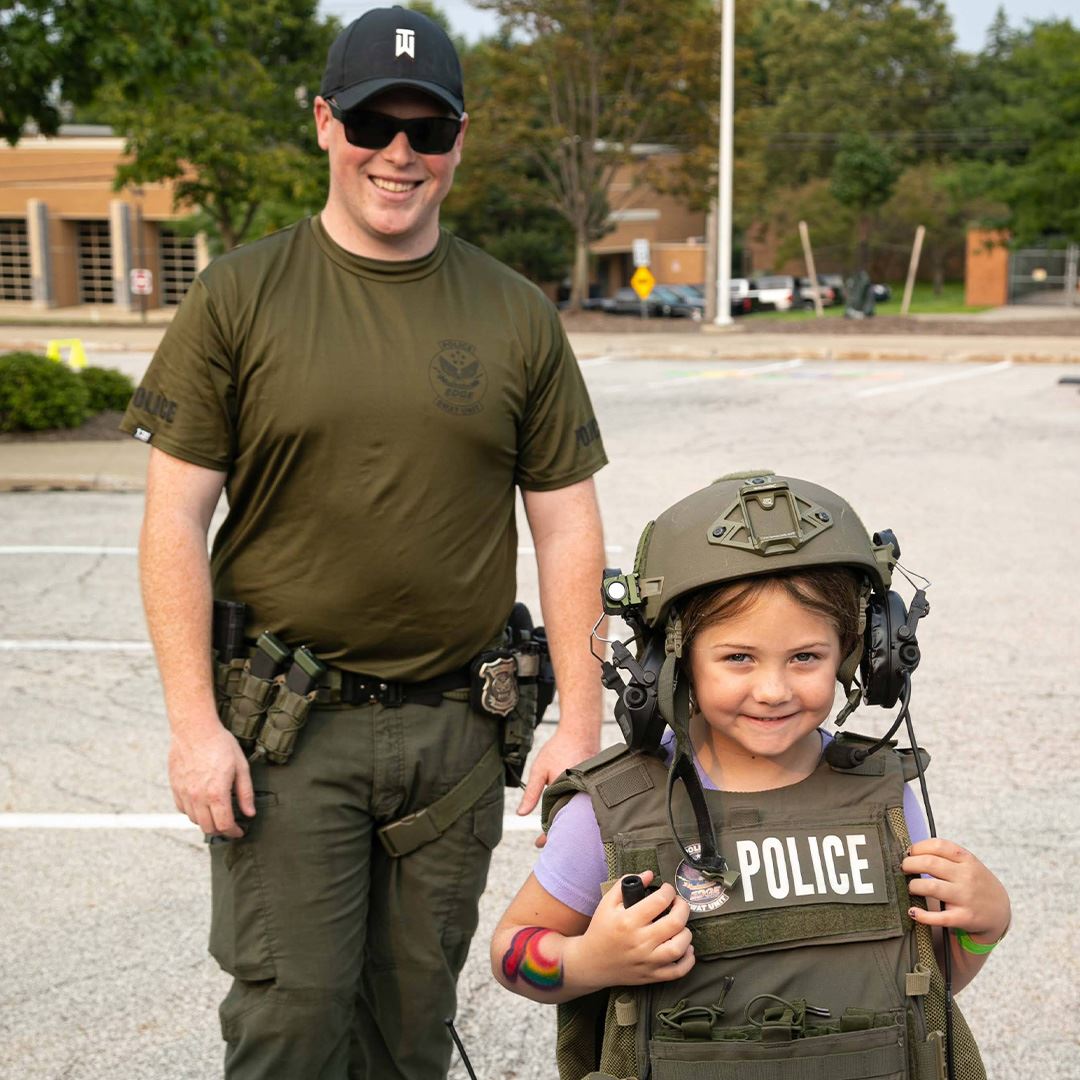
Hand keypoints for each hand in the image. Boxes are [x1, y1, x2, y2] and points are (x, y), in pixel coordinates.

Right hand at [169, 721, 254, 838]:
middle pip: (208, 827)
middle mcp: (198, 797)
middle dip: (221, 830)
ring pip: (194, 820)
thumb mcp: (241, 766)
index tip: (240, 831)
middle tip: (230, 825)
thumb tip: (250, 813)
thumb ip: (245, 793)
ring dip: (207, 821)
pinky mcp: (175, 788)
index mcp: (216, 794)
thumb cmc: (220, 744)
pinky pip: (183, 809)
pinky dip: (193, 812)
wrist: (194, 730)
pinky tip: (202, 804)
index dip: (234, 832)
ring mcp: (184, 793)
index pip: (224, 825)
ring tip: (218, 813)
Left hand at [516, 724, 600, 837]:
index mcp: (570, 794)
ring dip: (569, 822)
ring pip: (579, 815)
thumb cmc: (560, 747)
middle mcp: (583, 796)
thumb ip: (531, 793)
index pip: (560, 822)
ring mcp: (591, 792)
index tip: (539, 844)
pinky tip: (569, 814)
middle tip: (547, 842)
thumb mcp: (539, 770)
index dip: (549, 835)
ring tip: (559, 831)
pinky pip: (585, 805)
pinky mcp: (595, 787)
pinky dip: (577, 810)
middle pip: (572, 823)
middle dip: (560, 832)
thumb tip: (521, 813)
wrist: (581, 730)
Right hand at [570, 871, 694, 989]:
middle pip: (675, 923)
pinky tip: (686, 948)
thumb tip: (649, 874)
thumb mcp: (607, 903)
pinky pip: (677, 972)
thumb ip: (625, 884)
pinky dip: (688, 960)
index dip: (668, 891)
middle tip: (679, 903)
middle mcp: (639, 941)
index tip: (667, 890)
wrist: (590, 963)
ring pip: (679, 947)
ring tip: (681, 926)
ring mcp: (646, 961)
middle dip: (683, 907)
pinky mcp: (651, 976)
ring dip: (686, 933)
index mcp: (628, 921)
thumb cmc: (600, 930)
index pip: (659, 901)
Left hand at [903, 838, 1010, 941]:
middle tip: (904, 868)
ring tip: (911, 887)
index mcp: (967, 860)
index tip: (909, 852)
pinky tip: (913, 912)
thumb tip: (911, 851)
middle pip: (930, 863)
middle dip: (910, 864)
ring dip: (914, 886)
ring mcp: (966, 898)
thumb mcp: (968, 864)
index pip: (938, 846)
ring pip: (931, 887)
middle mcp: (967, 877)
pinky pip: (939, 917)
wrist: (1000, 912)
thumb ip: (946, 856)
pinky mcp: (964, 918)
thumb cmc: (975, 883)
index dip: (918, 847)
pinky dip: (922, 916)